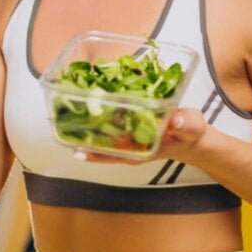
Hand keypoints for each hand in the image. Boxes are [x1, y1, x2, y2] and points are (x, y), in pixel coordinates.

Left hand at [75, 107, 206, 164]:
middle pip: (99, 144)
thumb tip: (175, 121)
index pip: (111, 154)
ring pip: (100, 132)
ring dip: (83, 123)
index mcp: (140, 150)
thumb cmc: (190, 133)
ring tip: (62, 111)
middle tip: (59, 122)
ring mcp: (126, 137)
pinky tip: (83, 98)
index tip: (75, 147)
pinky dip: (96, 110)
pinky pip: (107, 119)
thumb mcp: (192, 128)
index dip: (93, 152)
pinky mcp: (126, 125)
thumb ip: (186, 125)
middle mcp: (128, 146)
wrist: (190, 136)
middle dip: (80, 135)